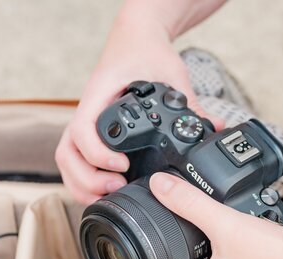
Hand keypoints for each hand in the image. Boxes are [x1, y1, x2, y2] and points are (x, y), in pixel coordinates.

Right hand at [55, 10, 223, 204]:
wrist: (136, 40)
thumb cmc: (147, 53)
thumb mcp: (171, 75)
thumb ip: (191, 104)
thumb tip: (215, 127)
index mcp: (99, 96)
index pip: (82, 129)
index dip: (98, 154)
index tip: (122, 165)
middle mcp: (88, 111)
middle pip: (67, 153)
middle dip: (88, 178)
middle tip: (117, 187)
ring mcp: (87, 123)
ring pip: (67, 160)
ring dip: (82, 183)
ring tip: (110, 194)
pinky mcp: (92, 132)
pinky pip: (75, 159)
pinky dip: (83, 179)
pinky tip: (104, 190)